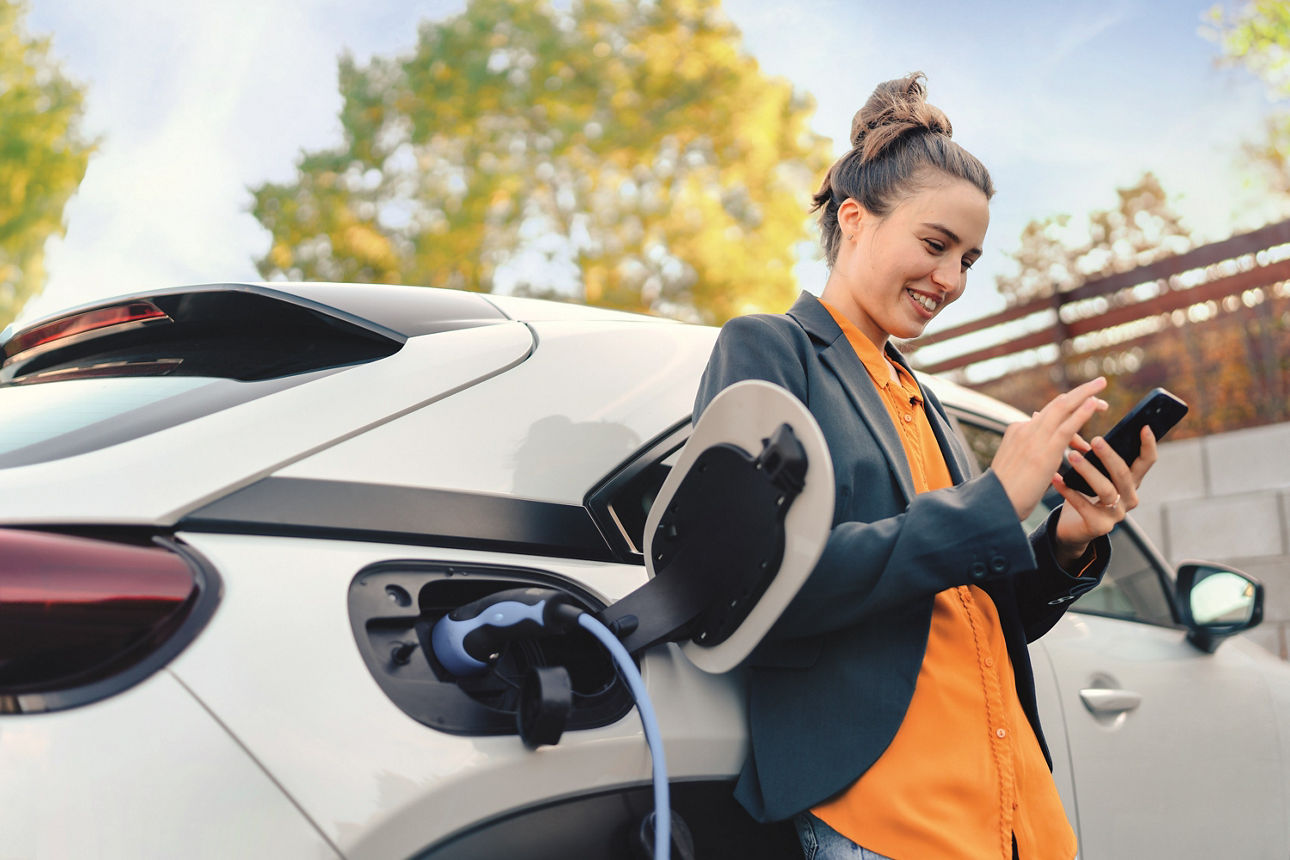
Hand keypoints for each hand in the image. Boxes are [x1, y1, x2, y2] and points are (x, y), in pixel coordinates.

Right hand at [990, 377, 1108, 522]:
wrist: (994, 504)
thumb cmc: (1005, 493)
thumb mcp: (1015, 466)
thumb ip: (1029, 454)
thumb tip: (1044, 454)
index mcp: (1017, 432)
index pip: (1047, 414)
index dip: (1068, 406)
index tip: (1084, 404)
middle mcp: (1024, 429)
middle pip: (1056, 404)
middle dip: (1079, 392)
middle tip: (1099, 384)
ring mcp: (1033, 438)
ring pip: (1062, 408)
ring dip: (1084, 394)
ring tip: (1102, 388)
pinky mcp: (1045, 451)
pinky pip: (1067, 427)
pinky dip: (1082, 412)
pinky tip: (1094, 404)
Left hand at [1049, 424, 1158, 564]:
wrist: (1072, 528)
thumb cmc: (1083, 493)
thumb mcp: (1093, 472)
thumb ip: (1093, 453)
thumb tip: (1075, 421)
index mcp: (1131, 481)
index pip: (1146, 462)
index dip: (1148, 445)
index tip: (1144, 426)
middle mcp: (1129, 498)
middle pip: (1124, 474)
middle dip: (1110, 456)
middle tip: (1095, 440)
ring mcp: (1116, 515)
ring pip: (1106, 490)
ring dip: (1088, 471)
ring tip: (1071, 455)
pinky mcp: (1099, 527)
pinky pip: (1083, 506)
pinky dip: (1068, 490)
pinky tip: (1055, 478)